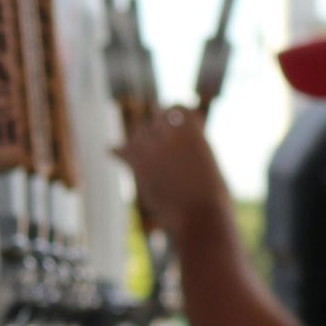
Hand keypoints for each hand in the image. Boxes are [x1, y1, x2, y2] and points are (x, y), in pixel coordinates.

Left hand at [117, 106, 233, 241]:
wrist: (201, 217)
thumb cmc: (213, 195)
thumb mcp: (208, 162)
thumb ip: (191, 147)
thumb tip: (183, 146)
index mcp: (192, 128)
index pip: (176, 108)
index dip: (175, 115)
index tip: (174, 121)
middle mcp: (171, 132)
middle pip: (155, 119)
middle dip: (158, 128)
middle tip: (159, 139)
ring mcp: (153, 147)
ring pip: (139, 133)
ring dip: (141, 138)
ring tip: (142, 147)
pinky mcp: (140, 166)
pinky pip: (123, 151)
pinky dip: (118, 151)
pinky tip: (112, 150)